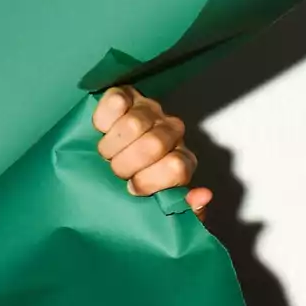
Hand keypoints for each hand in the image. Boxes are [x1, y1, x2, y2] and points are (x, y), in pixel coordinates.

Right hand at [91, 87, 211, 218]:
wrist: (109, 162)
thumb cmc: (136, 187)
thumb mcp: (159, 208)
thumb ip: (184, 210)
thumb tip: (202, 196)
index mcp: (182, 160)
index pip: (177, 167)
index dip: (150, 181)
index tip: (133, 189)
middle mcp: (171, 131)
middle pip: (154, 145)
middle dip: (127, 165)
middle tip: (117, 171)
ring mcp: (150, 110)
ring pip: (133, 124)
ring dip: (112, 146)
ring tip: (107, 154)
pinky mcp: (126, 95)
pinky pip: (116, 101)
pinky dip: (104, 119)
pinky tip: (103, 131)